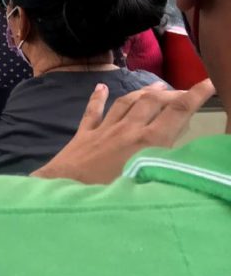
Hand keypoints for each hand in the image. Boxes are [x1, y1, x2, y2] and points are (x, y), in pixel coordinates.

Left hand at [35, 80, 214, 184]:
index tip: (209, 82)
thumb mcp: (150, 182)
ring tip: (156, 86)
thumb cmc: (109, 193)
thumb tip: (183, 148)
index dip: (195, 95)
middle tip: (184, 91)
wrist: (65, 191)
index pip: (177, 111)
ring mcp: (104, 130)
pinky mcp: (84, 135)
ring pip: (126, 103)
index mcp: (148, 141)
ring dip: (142, 92)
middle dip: (171, 93)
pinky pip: (93, 112)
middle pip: (152, 102)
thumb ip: (169, 163)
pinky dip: (98, 98)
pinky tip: (101, 87)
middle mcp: (127, 129)